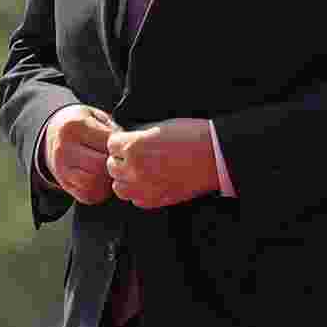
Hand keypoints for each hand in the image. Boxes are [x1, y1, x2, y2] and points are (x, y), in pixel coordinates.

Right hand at [44, 105, 119, 204]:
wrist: (52, 133)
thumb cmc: (79, 124)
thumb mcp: (93, 116)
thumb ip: (111, 127)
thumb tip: (127, 145)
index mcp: (74, 128)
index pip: (107, 143)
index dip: (119, 147)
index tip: (122, 146)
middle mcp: (64, 149)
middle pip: (101, 165)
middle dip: (115, 165)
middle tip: (120, 161)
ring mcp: (62, 168)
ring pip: (94, 183)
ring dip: (108, 180)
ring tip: (111, 171)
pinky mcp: (64, 183)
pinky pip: (87, 195)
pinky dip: (99, 191)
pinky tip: (102, 180)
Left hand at [105, 119, 222, 209]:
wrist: (216, 155)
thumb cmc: (193, 136)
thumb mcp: (160, 126)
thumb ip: (138, 134)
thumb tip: (125, 139)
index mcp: (133, 146)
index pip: (110, 144)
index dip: (121, 141)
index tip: (130, 141)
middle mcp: (135, 168)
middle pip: (112, 166)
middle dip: (122, 160)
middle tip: (137, 155)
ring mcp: (145, 187)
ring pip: (119, 187)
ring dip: (126, 179)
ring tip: (140, 171)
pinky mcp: (157, 200)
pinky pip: (136, 201)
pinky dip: (140, 193)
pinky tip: (151, 182)